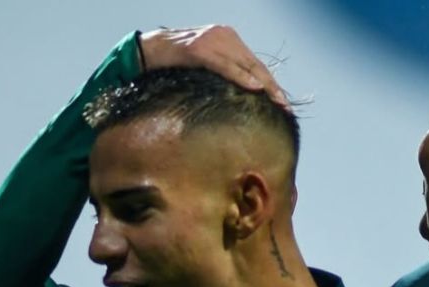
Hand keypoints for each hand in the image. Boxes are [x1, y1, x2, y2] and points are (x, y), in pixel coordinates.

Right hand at [139, 25, 289, 110]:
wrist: (144, 51)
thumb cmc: (171, 64)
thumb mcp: (201, 67)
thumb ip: (220, 73)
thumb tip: (236, 96)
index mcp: (227, 39)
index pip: (254, 64)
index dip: (269, 83)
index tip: (282, 103)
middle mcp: (224, 36)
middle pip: (255, 64)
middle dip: (271, 87)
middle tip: (284, 107)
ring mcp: (212, 41)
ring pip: (244, 64)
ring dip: (263, 84)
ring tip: (276, 101)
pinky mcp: (199, 50)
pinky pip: (225, 66)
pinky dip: (241, 77)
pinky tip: (255, 88)